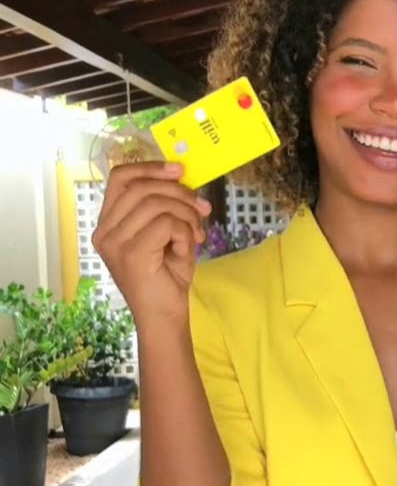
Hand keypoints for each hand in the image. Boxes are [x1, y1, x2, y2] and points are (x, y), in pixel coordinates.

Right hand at [92, 162, 209, 326]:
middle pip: (141, 187)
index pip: (120, 178)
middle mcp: (104, 231)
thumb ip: (167, 207)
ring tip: (196, 235)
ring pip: (156, 203)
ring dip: (186, 214)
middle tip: (201, 209)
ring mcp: (115, 242)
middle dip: (178, 192)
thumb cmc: (166, 279)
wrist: (165, 318)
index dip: (150, 168)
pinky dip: (184, 232)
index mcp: (108, 224)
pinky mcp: (132, 253)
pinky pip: (165, 223)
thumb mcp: (167, 234)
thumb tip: (183, 177)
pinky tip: (186, 250)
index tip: (179, 170)